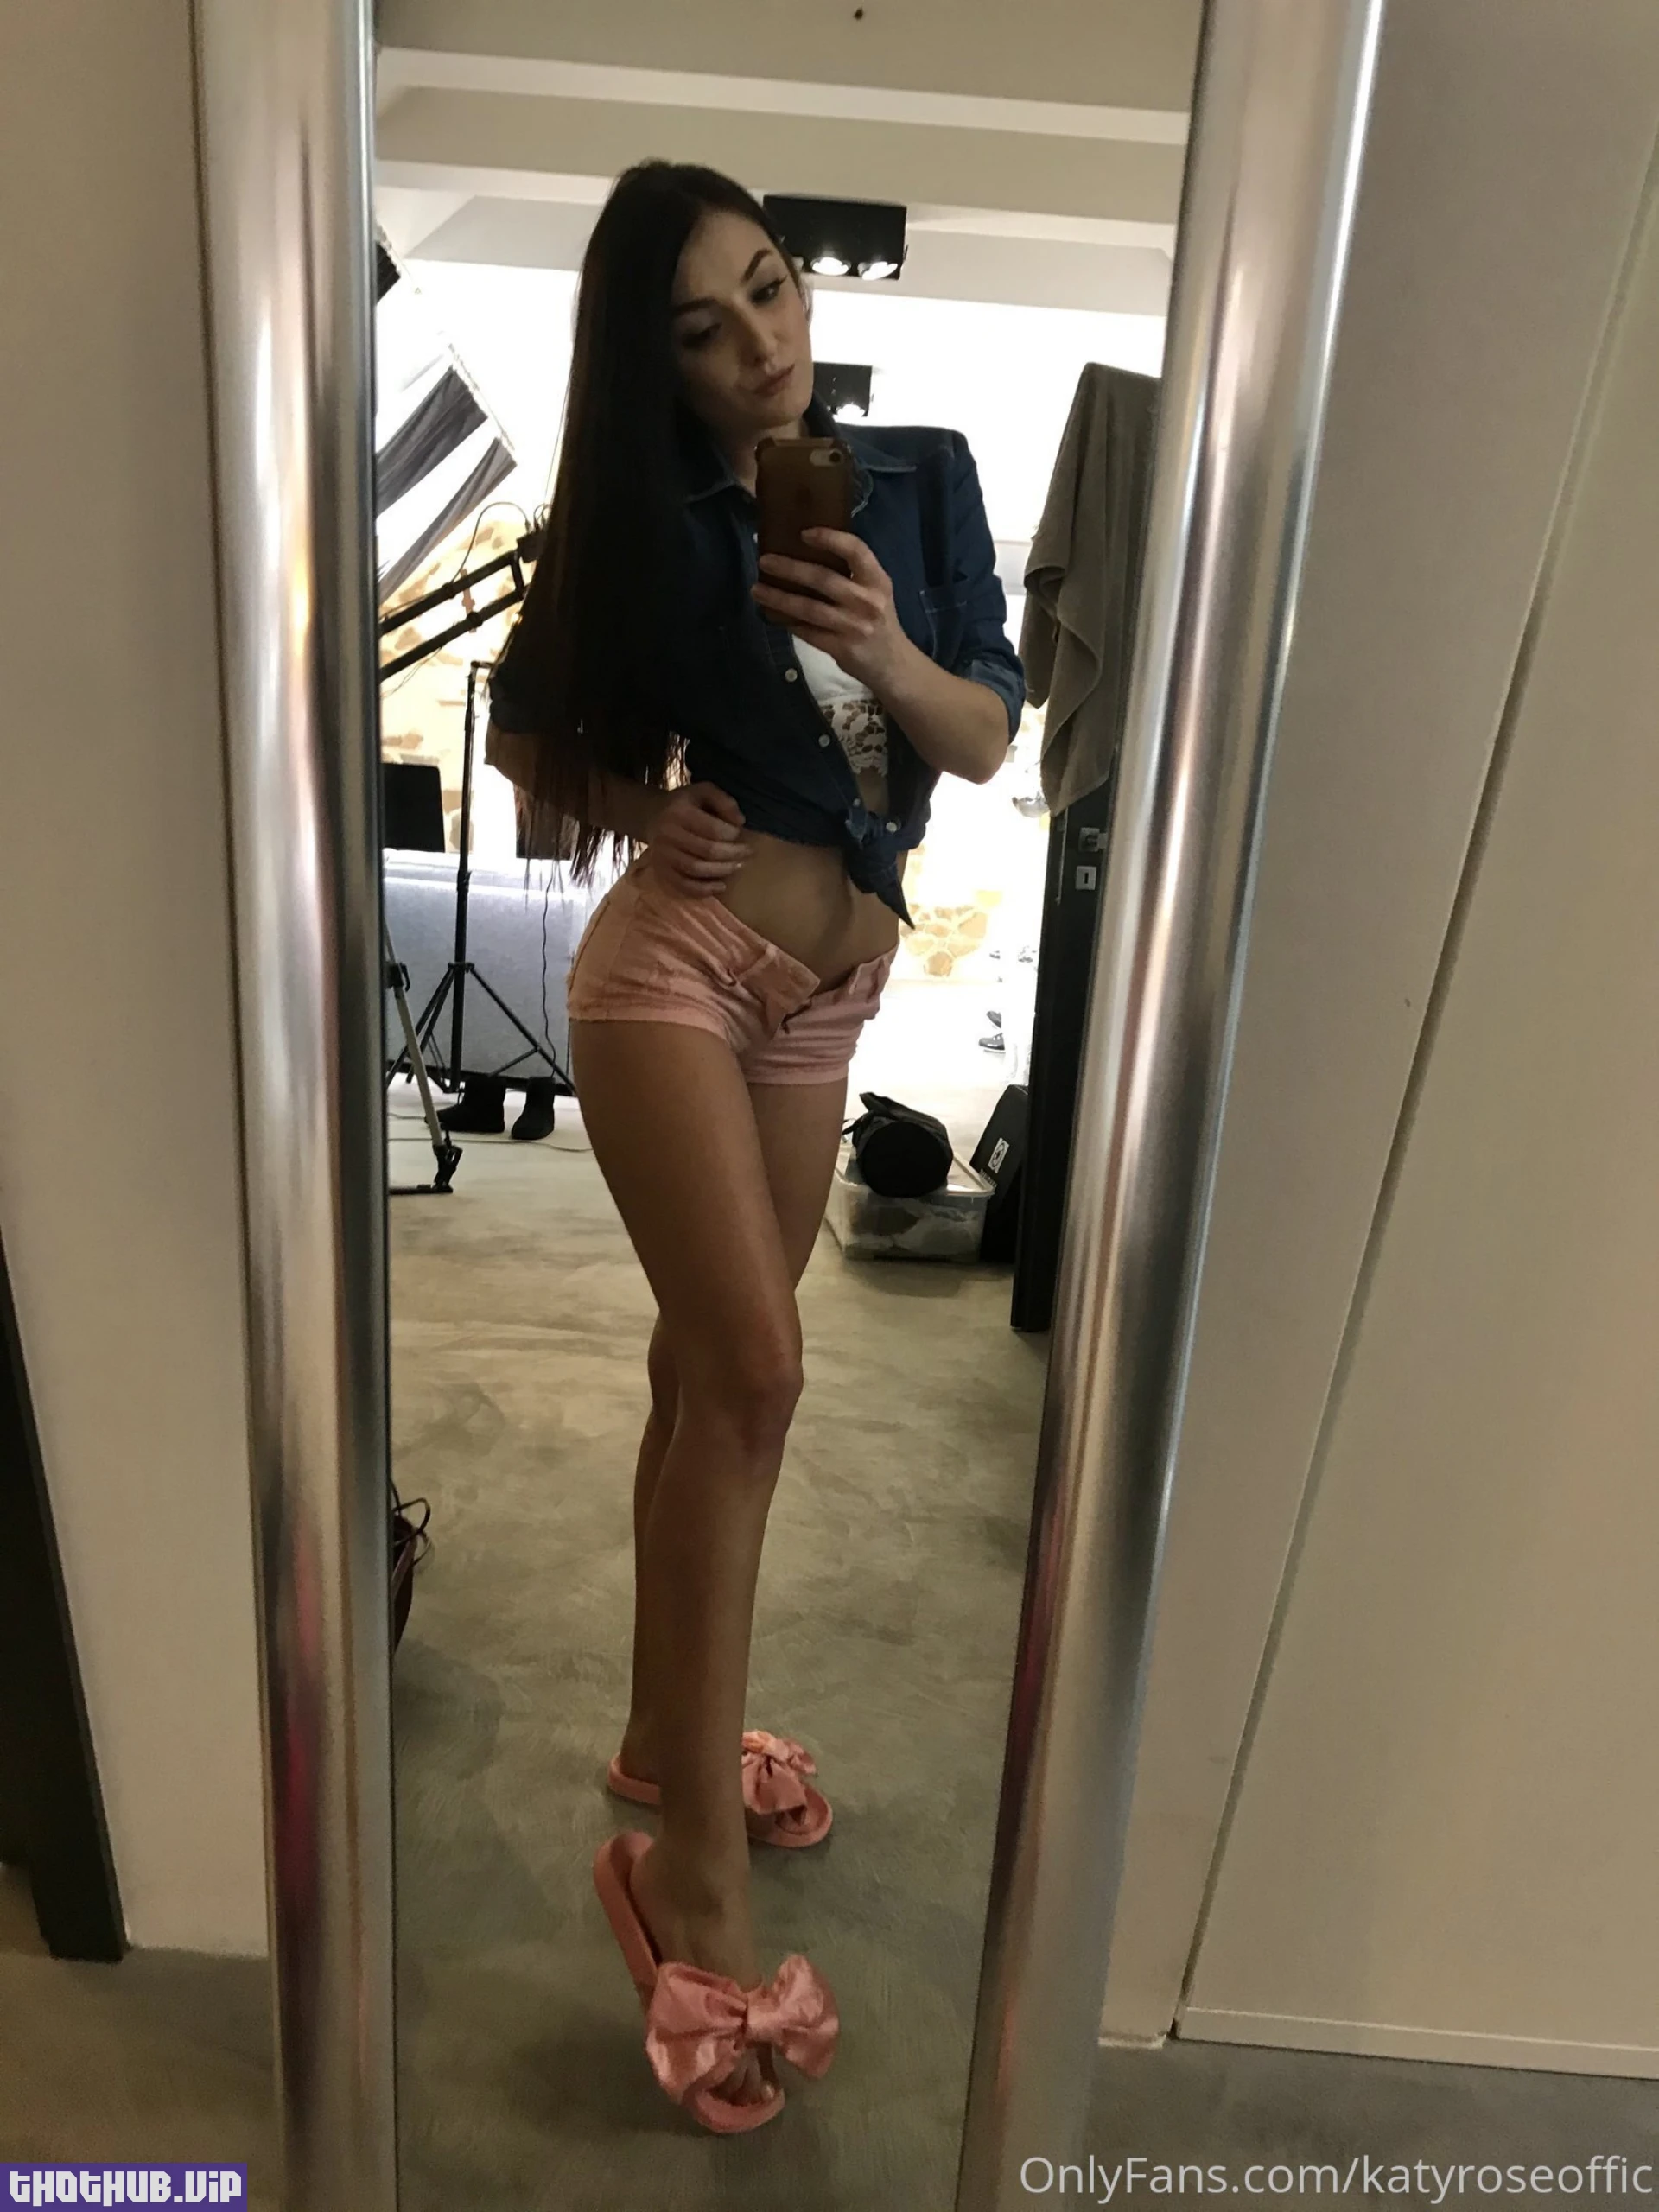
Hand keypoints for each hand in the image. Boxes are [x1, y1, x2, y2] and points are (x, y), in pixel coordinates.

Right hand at [645, 781, 750, 897]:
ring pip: (697, 869)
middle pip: (707, 851)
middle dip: (733, 854)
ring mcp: (663, 855)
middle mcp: (668, 834)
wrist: (652, 815)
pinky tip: (721, 886)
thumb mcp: (703, 791)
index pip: (712, 829)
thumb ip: (724, 801)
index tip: (740, 833)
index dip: (732, 834)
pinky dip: (704, 889)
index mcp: (679, 812)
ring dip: (722, 871)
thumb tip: (740, 821)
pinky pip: (684, 886)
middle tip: (748, 853)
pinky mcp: (661, 871)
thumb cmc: (685, 804)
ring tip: (738, 866)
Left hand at [751, 529, 917, 692]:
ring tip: (757, 590)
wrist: (893, 664)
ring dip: (779, 598)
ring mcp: (854, 627)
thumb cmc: (879, 621)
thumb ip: (852, 575)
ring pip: (809, 608)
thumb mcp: (876, 592)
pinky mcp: (841, 648)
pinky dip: (788, 622)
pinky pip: (807, 632)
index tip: (803, 533)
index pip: (856, 551)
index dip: (829, 538)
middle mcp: (867, 601)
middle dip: (789, 568)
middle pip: (823, 579)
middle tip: (764, 560)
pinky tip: (772, 614)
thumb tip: (807, 553)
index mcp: (877, 581)